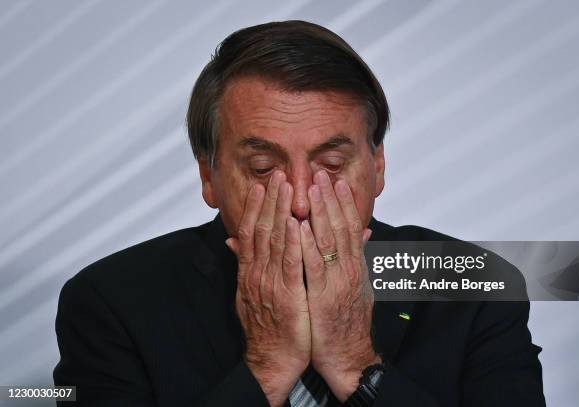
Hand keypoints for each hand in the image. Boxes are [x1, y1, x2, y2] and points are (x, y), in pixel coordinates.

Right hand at [226, 171, 309, 406]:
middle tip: (277, 175)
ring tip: (288, 187)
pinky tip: (298, 224)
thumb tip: (235, 242)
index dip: (256, 206)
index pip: (251, 231)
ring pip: (275, 241)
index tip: (262, 184)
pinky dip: (294, 243)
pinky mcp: (287, 296)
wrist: (271, 359)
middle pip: (262, 229)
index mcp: (251, 271)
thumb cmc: (266, 325)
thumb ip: (246, 264)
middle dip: (270, 200)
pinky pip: (291, 265)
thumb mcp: (251, 292)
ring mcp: (271, 283)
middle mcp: (257, 273)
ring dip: (281, 212)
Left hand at [300, 170, 379, 401]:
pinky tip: (299, 225)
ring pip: (331, 239)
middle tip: (322, 173)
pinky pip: (315, 265)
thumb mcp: (356, 288)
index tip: (336, 180)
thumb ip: (356, 260)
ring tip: (313, 188)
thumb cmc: (348, 324)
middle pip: (342, 226)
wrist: (350, 358)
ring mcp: (339, 281)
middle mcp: (351, 269)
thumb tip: (363, 235)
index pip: (352, 227)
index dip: (344, 202)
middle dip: (332, 198)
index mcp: (356, 266)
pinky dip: (307, 243)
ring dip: (322, 211)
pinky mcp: (324, 296)